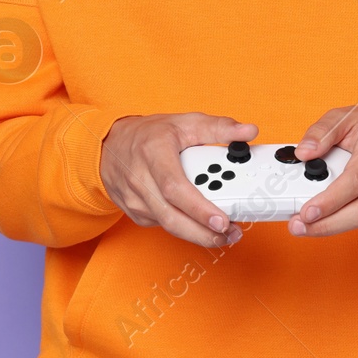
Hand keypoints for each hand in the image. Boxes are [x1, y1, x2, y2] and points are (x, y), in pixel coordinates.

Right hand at [100, 113, 257, 247]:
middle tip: (231, 233)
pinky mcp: (136, 214)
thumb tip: (248, 131)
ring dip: (199, 235)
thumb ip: (218, 127)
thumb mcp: (184, 122)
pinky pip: (164, 226)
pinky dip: (185, 229)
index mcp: (153, 153)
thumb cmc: (148, 135)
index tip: (222, 219)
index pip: (174, 187)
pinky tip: (202, 226)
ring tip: (225, 233)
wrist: (109, 147)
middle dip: (204, 232)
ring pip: (169, 226)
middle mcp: (140, 180)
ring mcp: (135, 201)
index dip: (199, 208)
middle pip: (172, 217)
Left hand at [288, 104, 357, 236]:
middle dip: (327, 224)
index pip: (356, 180)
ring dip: (330, 228)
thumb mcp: (344, 116)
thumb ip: (321, 132)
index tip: (308, 211)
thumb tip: (302, 153)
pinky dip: (339, 224)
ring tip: (303, 227)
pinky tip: (320, 222)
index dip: (331, 200)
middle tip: (298, 225)